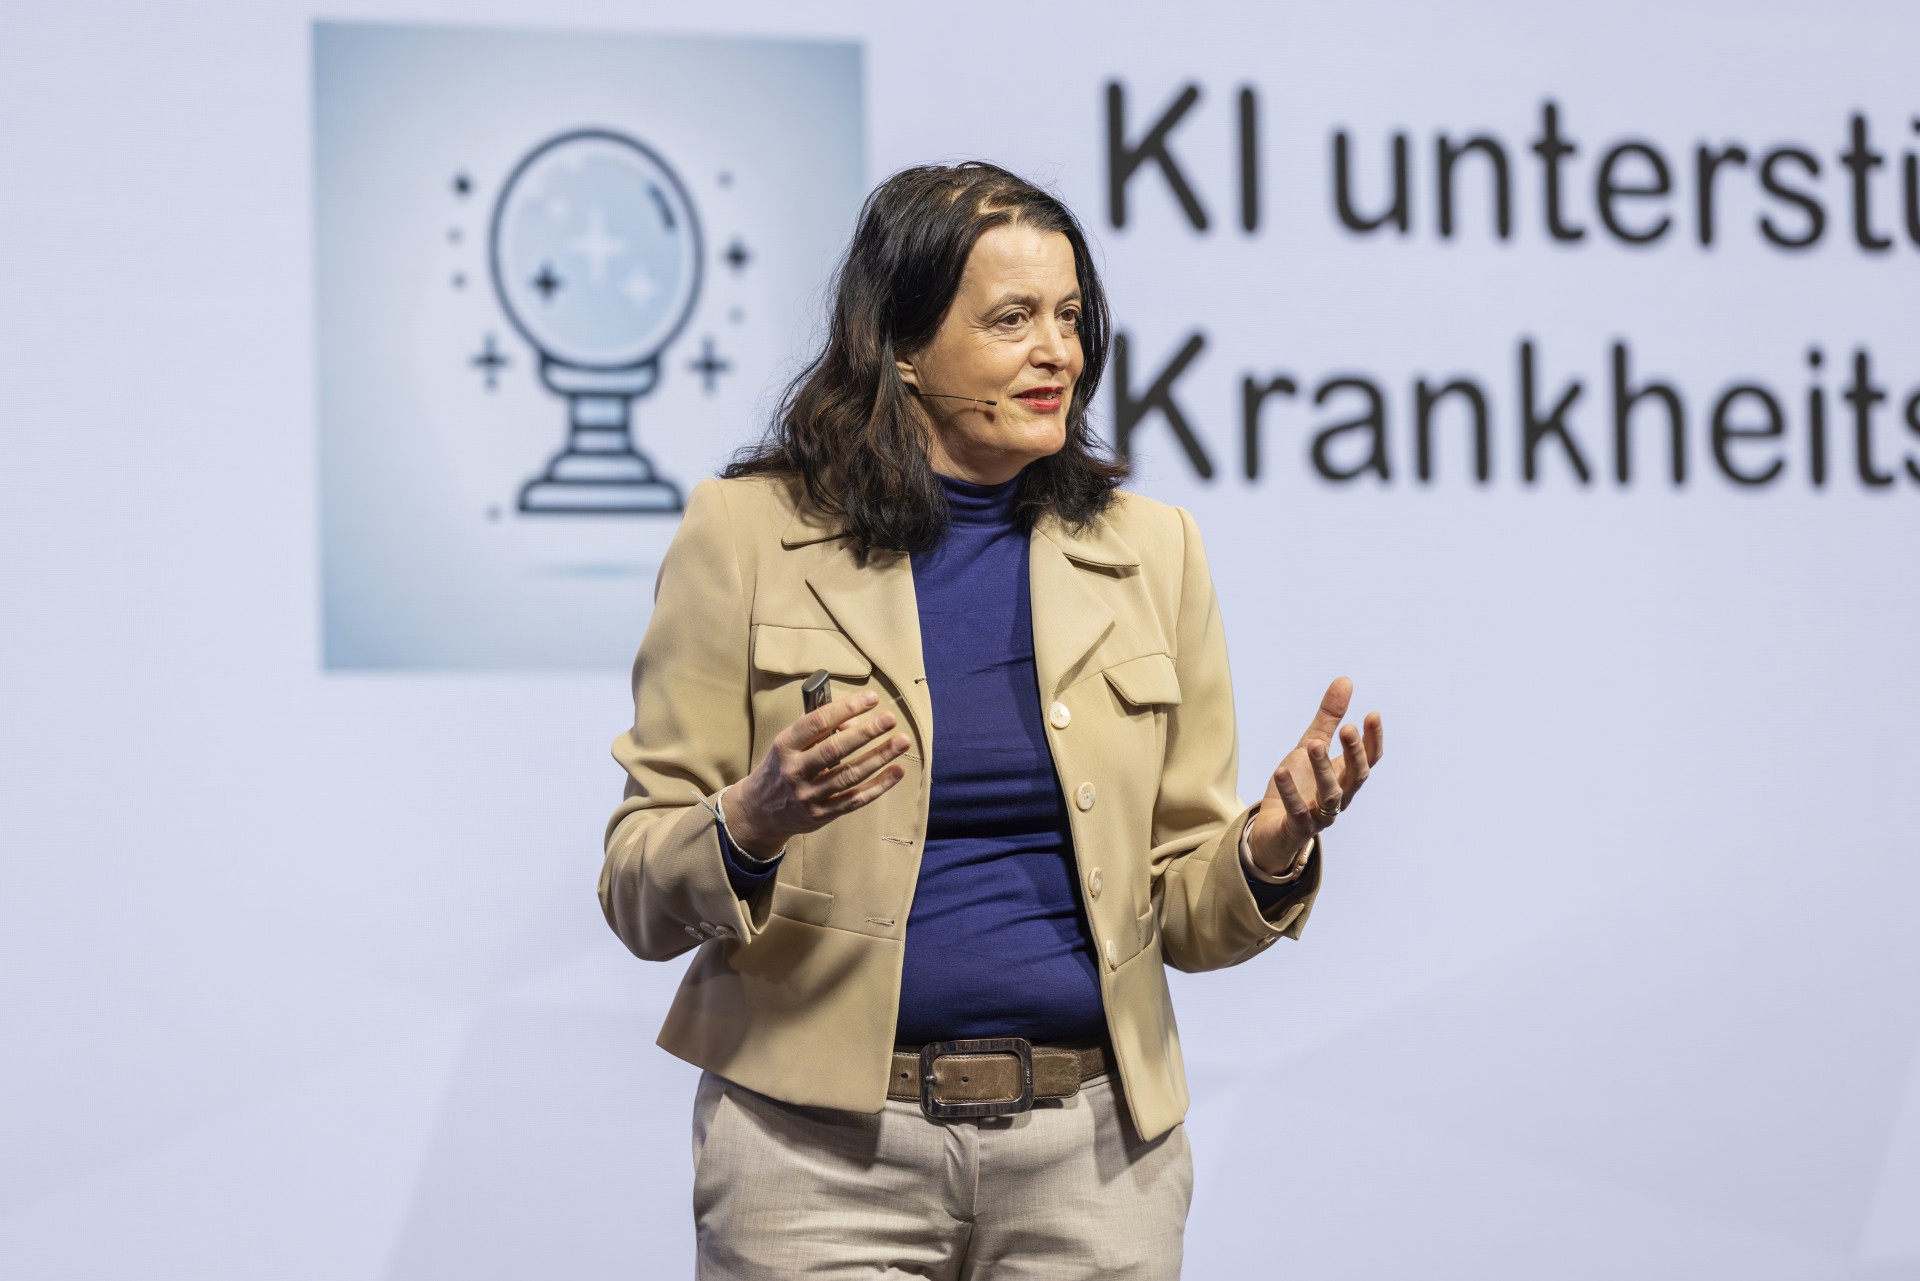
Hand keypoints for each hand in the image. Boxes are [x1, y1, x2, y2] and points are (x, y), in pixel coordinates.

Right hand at [722, 691, 911, 857]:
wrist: (757, 812)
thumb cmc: (779, 768)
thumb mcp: (787, 744)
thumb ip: (818, 731)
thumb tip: (857, 719)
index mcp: (784, 746)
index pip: (817, 722)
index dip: (845, 708)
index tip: (871, 698)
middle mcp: (794, 771)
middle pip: (835, 749)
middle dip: (865, 732)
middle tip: (890, 718)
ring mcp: (808, 796)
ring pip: (849, 774)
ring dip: (879, 757)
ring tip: (902, 741)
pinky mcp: (821, 815)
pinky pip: (855, 799)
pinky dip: (878, 786)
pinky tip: (896, 771)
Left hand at [1246, 676, 1383, 878]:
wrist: (1273, 828)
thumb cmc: (1299, 784)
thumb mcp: (1311, 745)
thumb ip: (1328, 718)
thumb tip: (1345, 680)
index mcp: (1346, 776)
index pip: (1369, 759)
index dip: (1373, 739)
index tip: (1372, 715)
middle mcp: (1340, 797)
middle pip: (1356, 776)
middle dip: (1354, 753)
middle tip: (1347, 728)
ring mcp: (1321, 815)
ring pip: (1331, 795)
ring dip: (1324, 770)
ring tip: (1313, 744)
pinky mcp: (1298, 827)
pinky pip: (1297, 811)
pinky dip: (1290, 792)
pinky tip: (1280, 771)